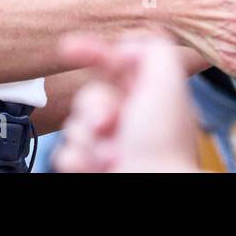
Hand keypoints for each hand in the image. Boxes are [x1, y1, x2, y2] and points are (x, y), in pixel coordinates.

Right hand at [54, 33, 197, 172]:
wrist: (151, 188)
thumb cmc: (162, 146)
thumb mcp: (168, 83)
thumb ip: (151, 50)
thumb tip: (125, 47)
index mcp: (152, 96)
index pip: (118, 64)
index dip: (93, 51)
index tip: (68, 48)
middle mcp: (131, 120)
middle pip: (91, 94)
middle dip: (93, 107)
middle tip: (109, 124)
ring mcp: (111, 145)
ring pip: (75, 125)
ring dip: (86, 138)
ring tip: (108, 154)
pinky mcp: (94, 166)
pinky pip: (66, 153)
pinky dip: (76, 160)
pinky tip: (92, 166)